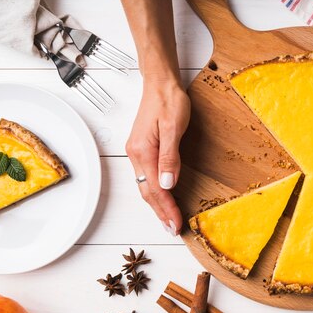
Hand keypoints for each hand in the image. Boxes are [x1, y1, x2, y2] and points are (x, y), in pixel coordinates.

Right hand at [125, 79, 189, 233]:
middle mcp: (136, 154)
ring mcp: (136, 152)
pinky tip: (161, 198)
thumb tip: (167, 184)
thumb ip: (169, 156)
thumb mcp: (173, 127)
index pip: (155, 188)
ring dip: (156, 205)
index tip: (176, 224)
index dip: (167, 209)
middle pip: (147, 191)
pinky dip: (154, 192)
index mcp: (143, 151)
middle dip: (160, 212)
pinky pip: (146, 177)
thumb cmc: (169, 101)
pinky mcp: (141, 149)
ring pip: (145, 186)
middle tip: (172, 229)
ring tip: (167, 220)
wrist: (160, 83)